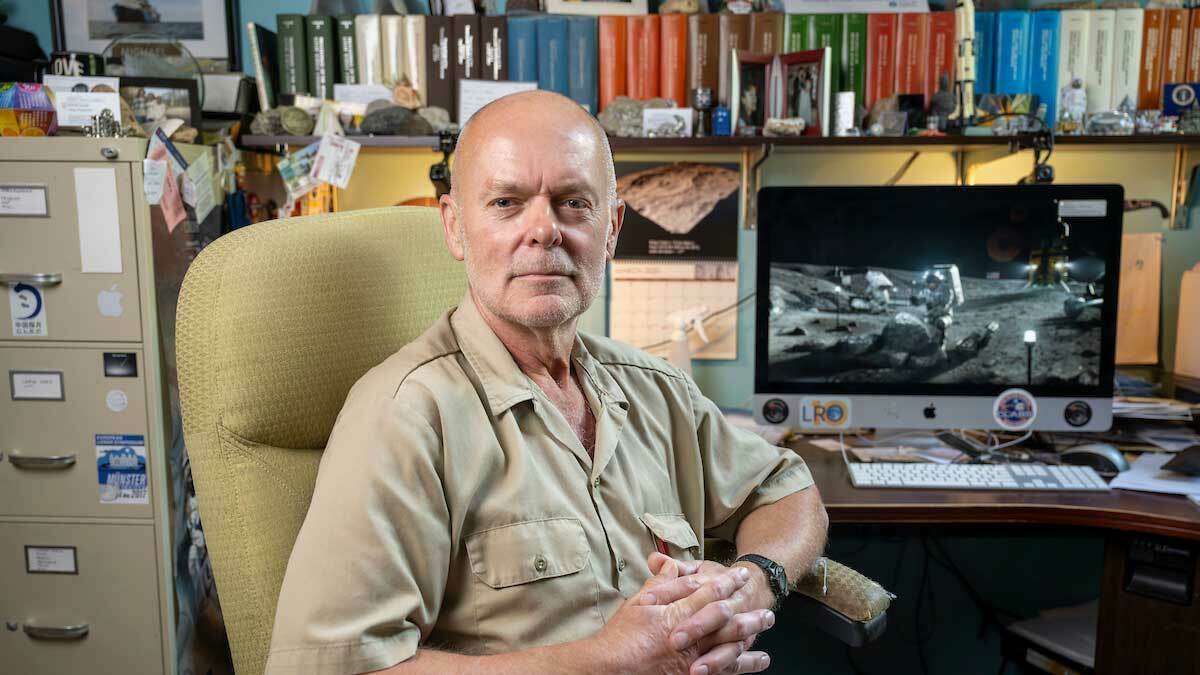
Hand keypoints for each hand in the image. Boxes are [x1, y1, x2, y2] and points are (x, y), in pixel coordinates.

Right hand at [589, 557, 767, 674]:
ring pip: (731, 642)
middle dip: (746, 608)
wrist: (611, 671)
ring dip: (751, 631)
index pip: (707, 593)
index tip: (741, 574)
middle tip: (765, 602)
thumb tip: (669, 564)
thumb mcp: (636, 604)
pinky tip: (759, 658)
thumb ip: (659, 585)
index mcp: (675, 614)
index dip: (726, 582)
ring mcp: (694, 658)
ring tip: (767, 621)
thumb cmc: (621, 638)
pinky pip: (726, 669)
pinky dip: (744, 663)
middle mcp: (689, 636)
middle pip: (726, 617)